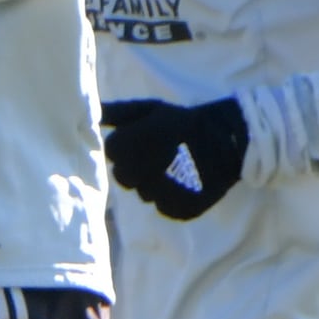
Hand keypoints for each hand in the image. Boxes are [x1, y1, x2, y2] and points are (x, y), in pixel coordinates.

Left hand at [103, 97, 249, 220]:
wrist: (228, 139)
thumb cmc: (183, 122)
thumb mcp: (150, 109)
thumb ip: (117, 113)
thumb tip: (90, 112)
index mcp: (135, 142)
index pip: (112, 153)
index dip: (125, 147)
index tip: (144, 141)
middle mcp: (146, 170)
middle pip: (123, 177)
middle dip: (136, 167)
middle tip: (160, 155)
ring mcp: (163, 192)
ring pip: (143, 194)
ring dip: (153, 183)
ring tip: (176, 166)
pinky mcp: (180, 209)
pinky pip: (163, 207)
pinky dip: (171, 197)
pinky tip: (184, 181)